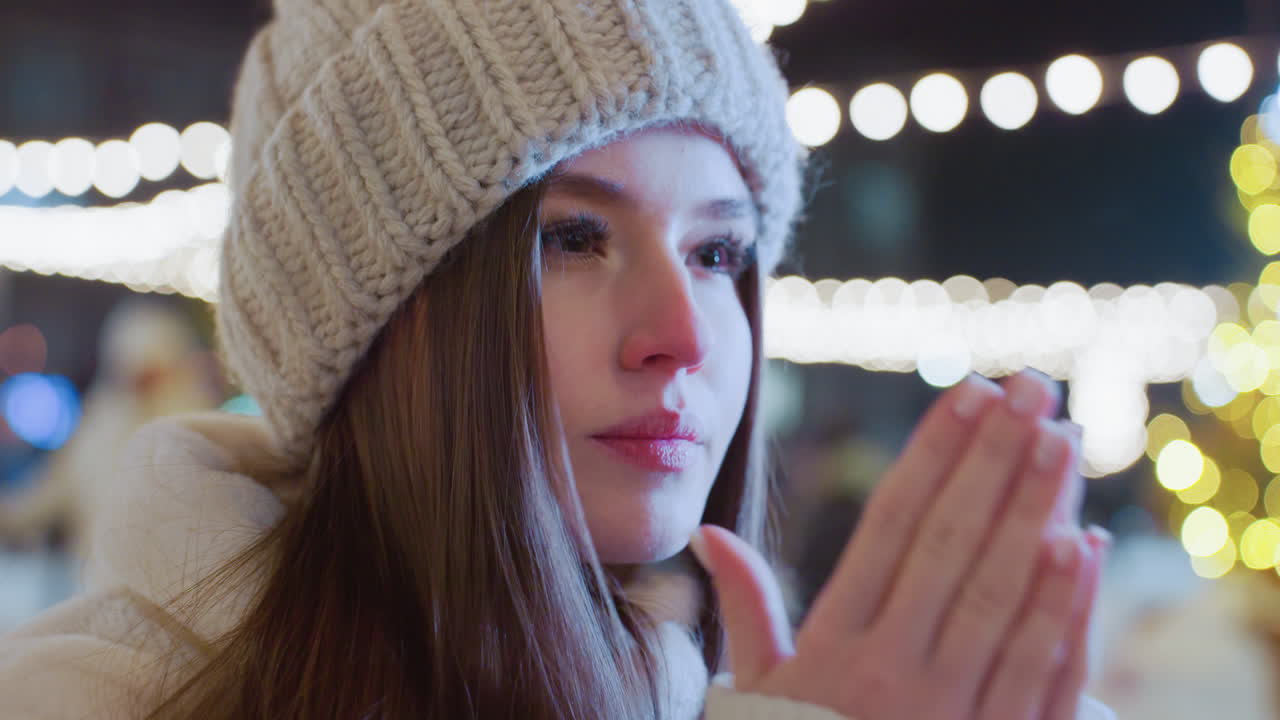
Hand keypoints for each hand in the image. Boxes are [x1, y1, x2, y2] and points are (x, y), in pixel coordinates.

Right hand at [690, 371, 1109, 719]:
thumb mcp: (754, 689)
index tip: (965, 394)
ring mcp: (945, 714)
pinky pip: (1035, 675)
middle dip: (994, 461)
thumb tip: (707, 534)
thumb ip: (742, 608)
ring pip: (999, 598)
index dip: (932, 455)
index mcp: (830, 647)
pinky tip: (1080, 550)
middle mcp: (889, 673)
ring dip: (1036, 515)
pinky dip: (1062, 611)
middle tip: (1028, 391)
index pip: (891, 528)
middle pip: (952, 546)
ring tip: (1060, 443)